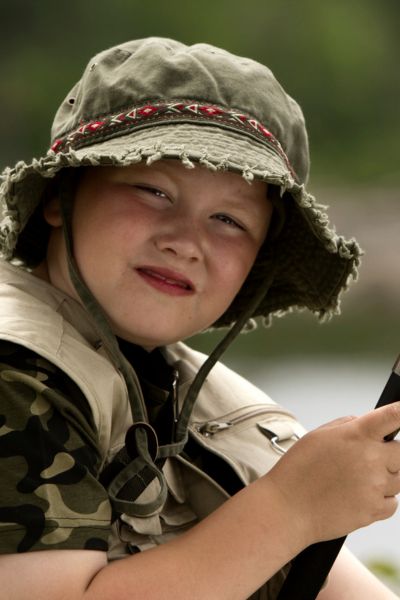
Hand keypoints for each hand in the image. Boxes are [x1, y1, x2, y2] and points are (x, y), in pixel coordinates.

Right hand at [266, 402, 399, 545]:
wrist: (287, 508)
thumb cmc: (298, 471)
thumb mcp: (318, 436)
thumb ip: (348, 425)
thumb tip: (367, 425)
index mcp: (356, 435)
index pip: (392, 417)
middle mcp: (370, 458)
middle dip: (390, 452)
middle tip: (367, 458)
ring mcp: (375, 485)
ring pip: (399, 477)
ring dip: (384, 476)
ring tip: (356, 479)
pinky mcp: (374, 510)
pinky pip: (392, 502)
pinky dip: (381, 499)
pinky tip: (358, 495)